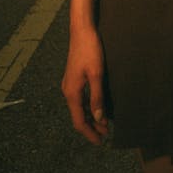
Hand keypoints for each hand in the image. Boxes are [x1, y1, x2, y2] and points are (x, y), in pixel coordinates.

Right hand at [61, 25, 108, 144]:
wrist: (82, 30)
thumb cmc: (90, 50)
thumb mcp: (97, 74)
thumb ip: (97, 97)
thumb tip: (99, 118)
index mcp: (72, 92)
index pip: (79, 120)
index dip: (89, 133)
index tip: (100, 142)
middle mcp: (68, 91)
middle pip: (78, 116)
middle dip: (91, 127)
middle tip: (105, 135)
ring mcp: (70, 84)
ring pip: (79, 107)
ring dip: (91, 117)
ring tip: (104, 124)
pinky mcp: (74, 78)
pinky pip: (80, 99)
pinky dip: (89, 107)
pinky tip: (98, 107)